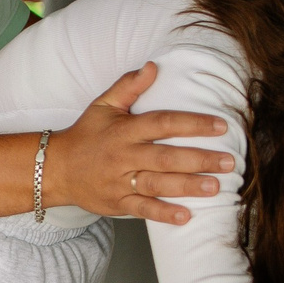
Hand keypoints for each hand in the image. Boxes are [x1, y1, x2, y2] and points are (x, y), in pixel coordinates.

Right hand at [43, 65, 231, 224]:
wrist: (55, 168)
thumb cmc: (85, 135)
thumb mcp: (103, 105)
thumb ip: (128, 85)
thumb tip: (153, 66)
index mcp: (124, 130)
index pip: (163, 123)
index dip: (193, 124)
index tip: (221, 126)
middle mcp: (124, 156)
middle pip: (166, 157)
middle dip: (199, 160)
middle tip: (228, 162)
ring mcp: (120, 181)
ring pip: (158, 184)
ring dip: (187, 186)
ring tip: (215, 187)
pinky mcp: (117, 202)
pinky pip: (143, 209)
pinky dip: (163, 214)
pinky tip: (186, 216)